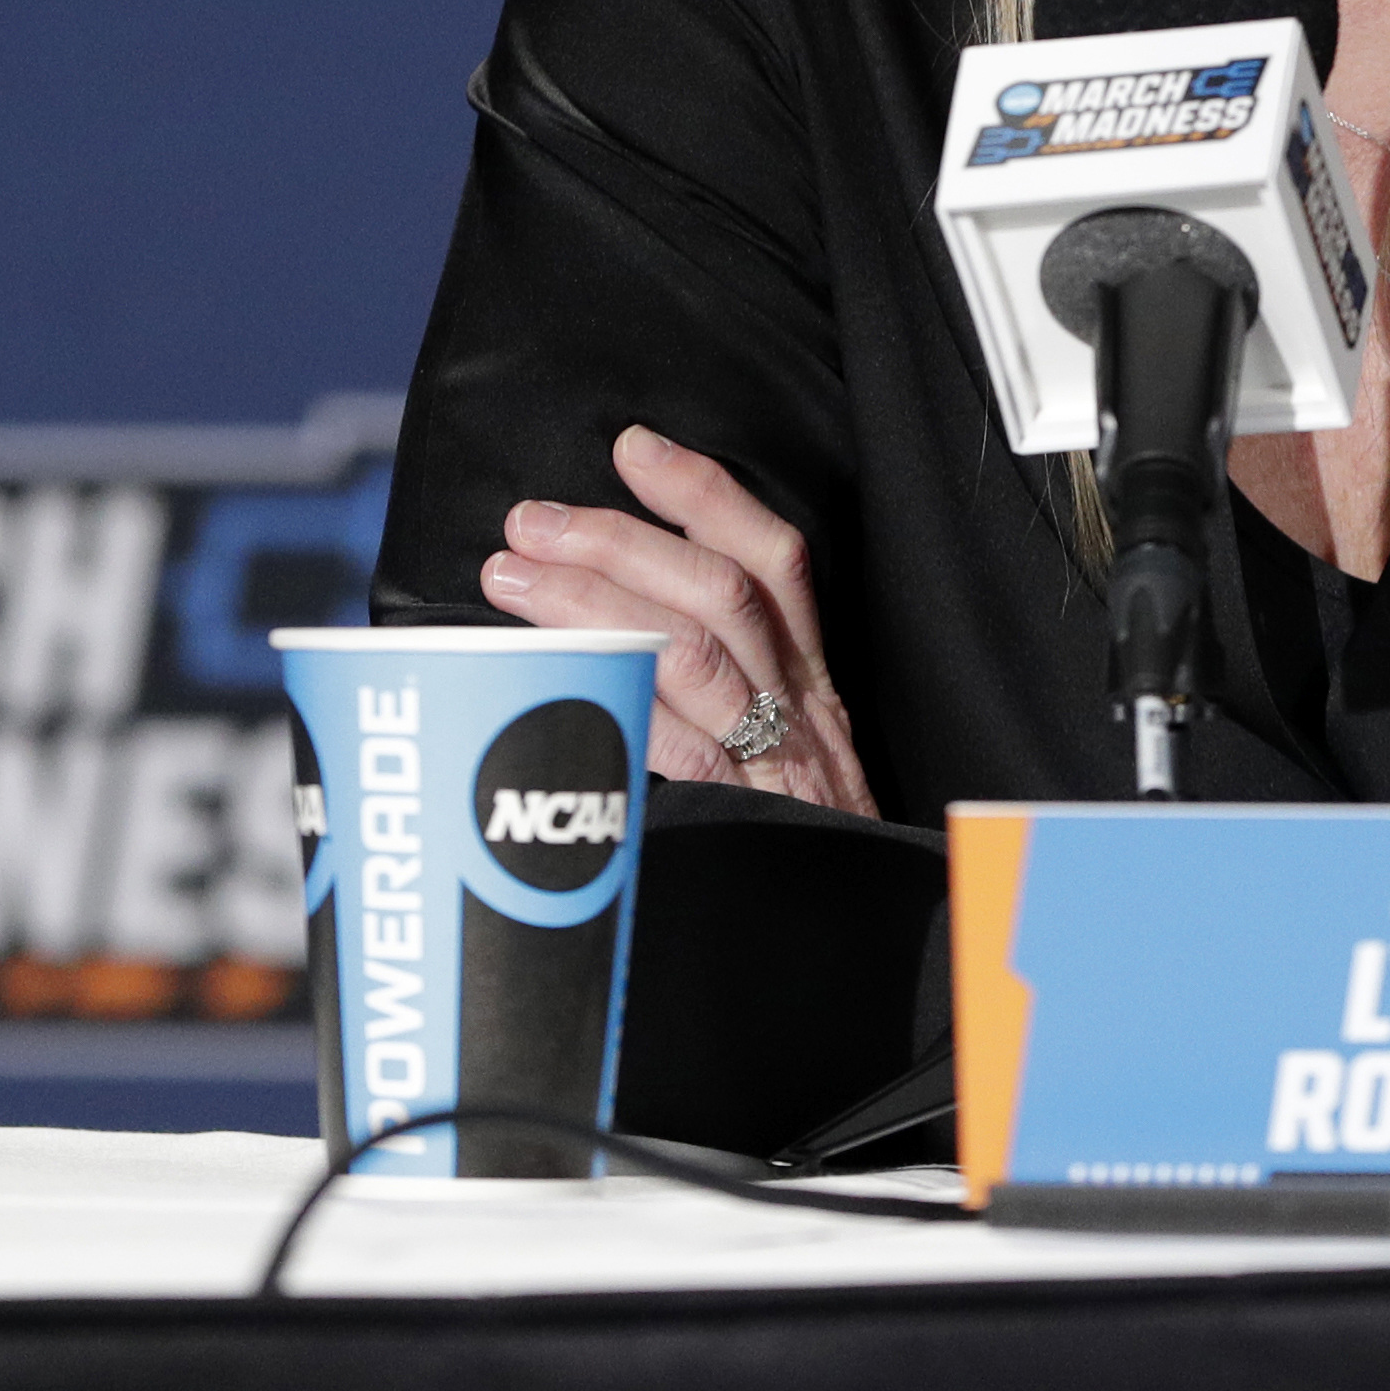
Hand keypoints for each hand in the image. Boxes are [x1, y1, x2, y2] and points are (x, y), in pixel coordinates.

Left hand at [480, 427, 876, 815]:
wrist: (878, 943)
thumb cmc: (812, 849)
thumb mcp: (792, 758)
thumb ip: (730, 696)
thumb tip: (618, 619)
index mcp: (812, 683)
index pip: (771, 559)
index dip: (703, 493)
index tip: (633, 447)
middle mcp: (801, 710)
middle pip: (718, 593)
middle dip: (618, 540)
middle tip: (533, 521)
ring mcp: (776, 762)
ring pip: (689, 652)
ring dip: (590, 600)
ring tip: (511, 577)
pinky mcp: (746, 818)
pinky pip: (679, 746)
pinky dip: (620, 699)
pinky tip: (554, 673)